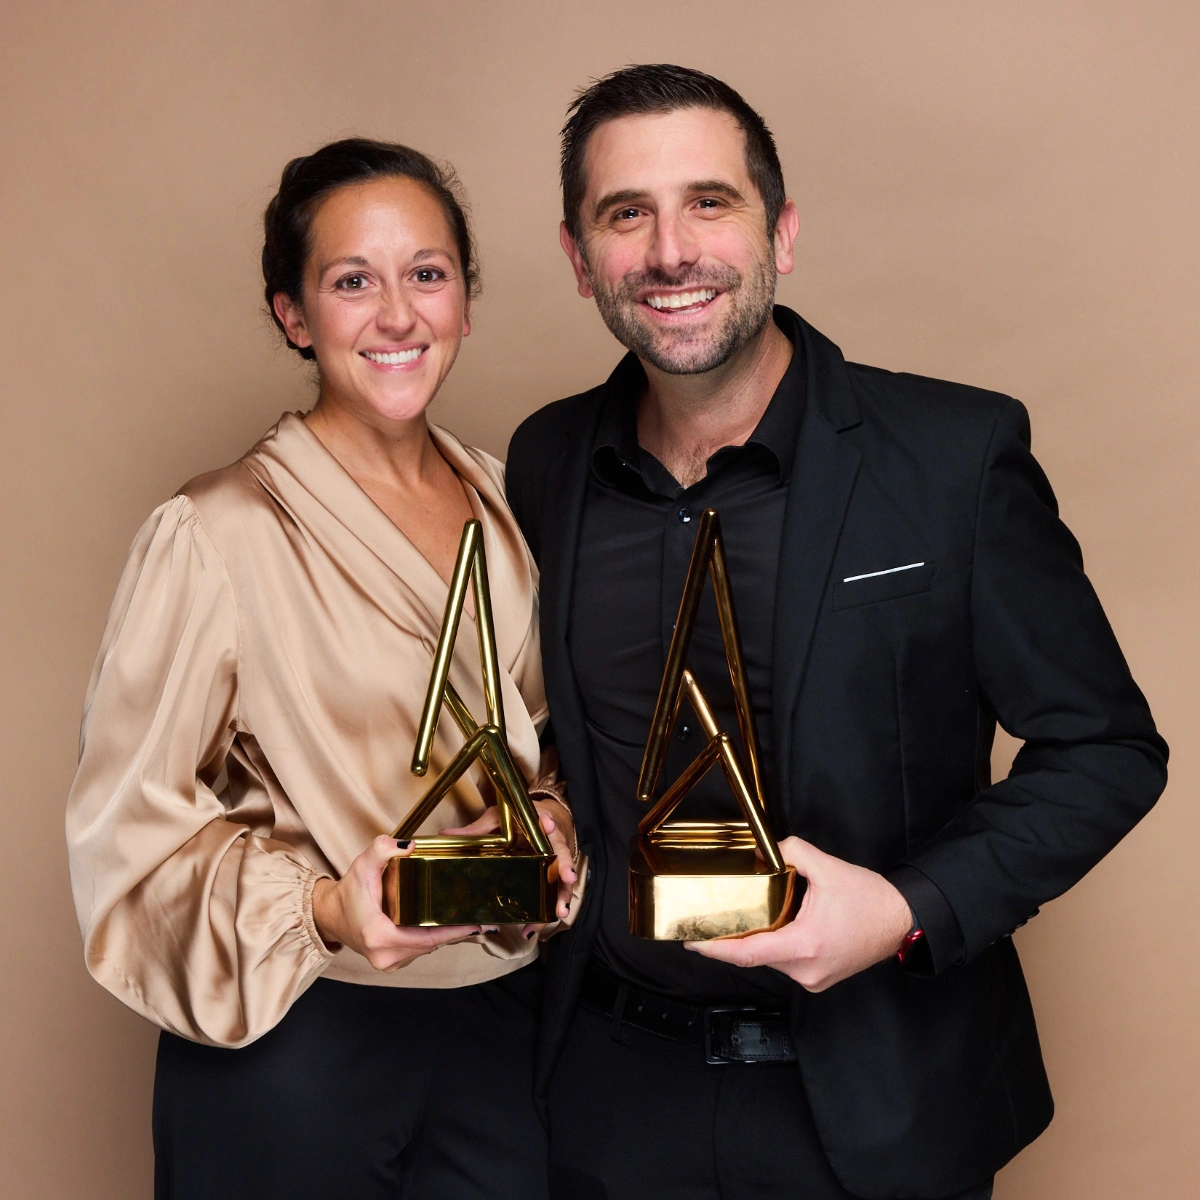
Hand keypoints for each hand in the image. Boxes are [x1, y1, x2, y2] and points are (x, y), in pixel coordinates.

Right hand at [311, 836, 480, 970]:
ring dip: (444, 936)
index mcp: (379, 936)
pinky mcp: (390, 962)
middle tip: (480, 919)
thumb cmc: (347, 892)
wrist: (329, 914)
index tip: (475, 925)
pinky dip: (432, 939)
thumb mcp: (363, 865)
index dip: (453, 932)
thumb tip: (410, 844)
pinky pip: (418, 951)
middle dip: (454, 932)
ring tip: (467, 921)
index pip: (427, 938)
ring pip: (426, 949)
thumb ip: (383, 849)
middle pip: (431, 945)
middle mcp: (385, 955)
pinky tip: (445, 926)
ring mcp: (388, 962)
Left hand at [441, 797, 578, 936]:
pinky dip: (550, 909)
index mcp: (537, 822)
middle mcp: (553, 841)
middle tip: (568, 879)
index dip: (548, 824)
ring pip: (563, 878)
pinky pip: (556, 892)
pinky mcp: (554, 875)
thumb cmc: (517, 818)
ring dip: (562, 896)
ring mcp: (556, 860)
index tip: (549, 825)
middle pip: (563, 854)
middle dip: (565, 867)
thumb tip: (444, 836)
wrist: (542, 819)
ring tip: (559, 912)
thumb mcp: (497, 819)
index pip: (545, 821)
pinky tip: (538, 927)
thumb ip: (475, 829)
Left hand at [684, 836, 912, 991]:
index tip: (693, 942)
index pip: (748, 954)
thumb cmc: (870, 899)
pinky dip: (776, 944)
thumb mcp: (827, 867)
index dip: (716, 949)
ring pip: (771, 960)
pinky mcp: (819, 978)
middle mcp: (806, 969)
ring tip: (750, 916)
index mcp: (804, 945)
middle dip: (734, 938)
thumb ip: (791, 852)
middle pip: (756, 956)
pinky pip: (786, 962)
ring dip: (759, 939)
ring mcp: (813, 978)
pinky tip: (776, 925)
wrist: (903, 921)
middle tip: (714, 919)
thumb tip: (767, 850)